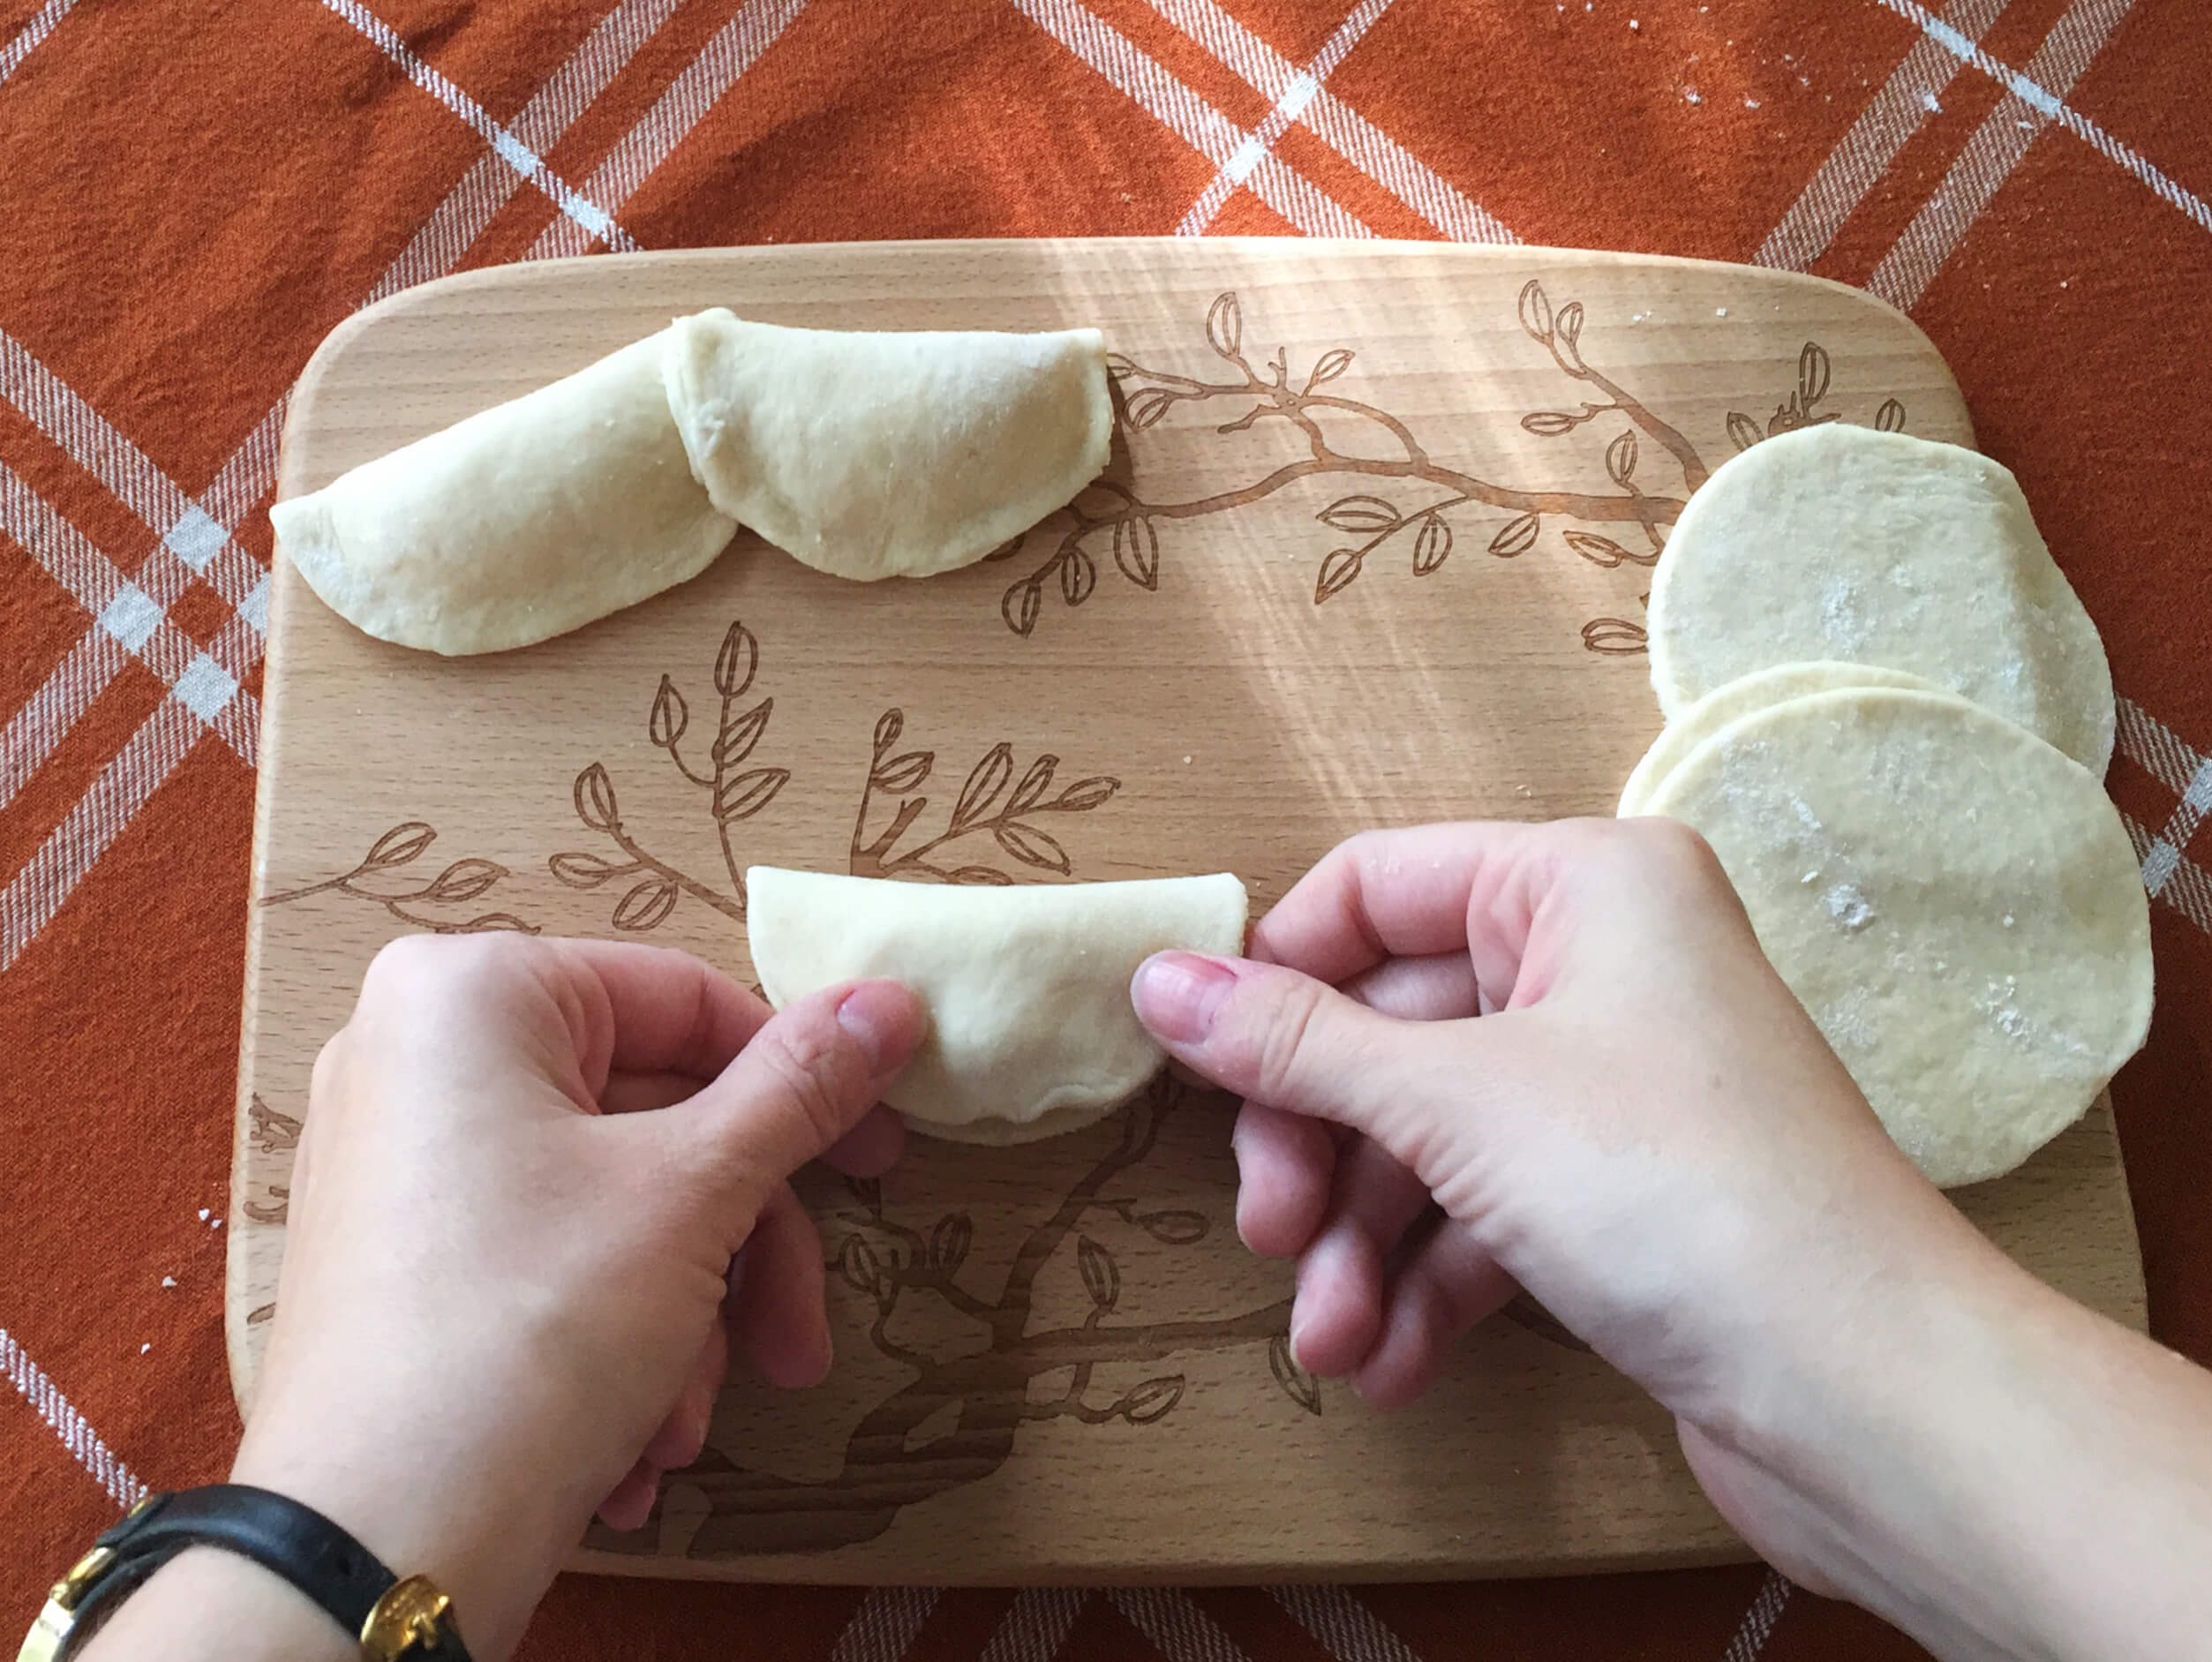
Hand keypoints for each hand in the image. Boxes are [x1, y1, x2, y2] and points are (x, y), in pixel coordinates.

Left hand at [231, 934, 922, 1656]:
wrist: (371, 1552)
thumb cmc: (532, 1329)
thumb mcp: (693, 1194)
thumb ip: (799, 1087)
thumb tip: (890, 1001)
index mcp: (473, 994)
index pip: (687, 1001)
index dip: (801, 1084)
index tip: (883, 1161)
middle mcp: (417, 1055)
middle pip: (655, 1119)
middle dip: (739, 1254)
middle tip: (794, 1345)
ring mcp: (397, 1164)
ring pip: (611, 1207)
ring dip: (684, 1322)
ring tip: (685, 1430)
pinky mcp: (396, 1263)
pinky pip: (544, 1263)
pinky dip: (611, 1344)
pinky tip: (633, 1446)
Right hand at [1130, 822, 1997, 1581]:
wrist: (1867, 1395)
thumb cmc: (1673, 1193)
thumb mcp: (1455, 1106)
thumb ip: (1295, 1043)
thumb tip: (1155, 978)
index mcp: (1585, 881)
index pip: (1377, 887)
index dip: (1278, 975)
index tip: (1199, 1070)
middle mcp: (1606, 961)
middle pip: (1392, 1025)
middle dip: (1321, 1146)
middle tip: (1271, 1233)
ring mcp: (1617, 1082)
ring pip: (1433, 1133)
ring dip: (1364, 1242)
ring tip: (1331, 1345)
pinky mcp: (1627, 1194)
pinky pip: (1489, 1209)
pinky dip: (1431, 1282)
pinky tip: (1394, 1366)